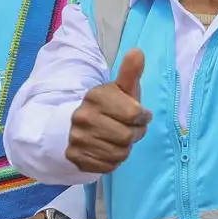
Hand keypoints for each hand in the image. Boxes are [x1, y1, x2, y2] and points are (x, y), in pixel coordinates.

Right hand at [65, 51, 151, 173]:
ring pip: (119, 154)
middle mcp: (82, 117)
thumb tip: (138, 52)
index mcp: (95, 97)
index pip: (135, 114)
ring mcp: (76, 138)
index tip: (138, 114)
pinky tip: (106, 149)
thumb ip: (130, 72)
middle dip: (135, 134)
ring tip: (117, 139)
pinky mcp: (75, 158)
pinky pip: (108, 166)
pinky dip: (113, 161)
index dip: (142, 117)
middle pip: (128, 136)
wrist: (75, 126)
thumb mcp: (120, 89)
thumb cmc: (108, 106)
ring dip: (124, 149)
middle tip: (128, 129)